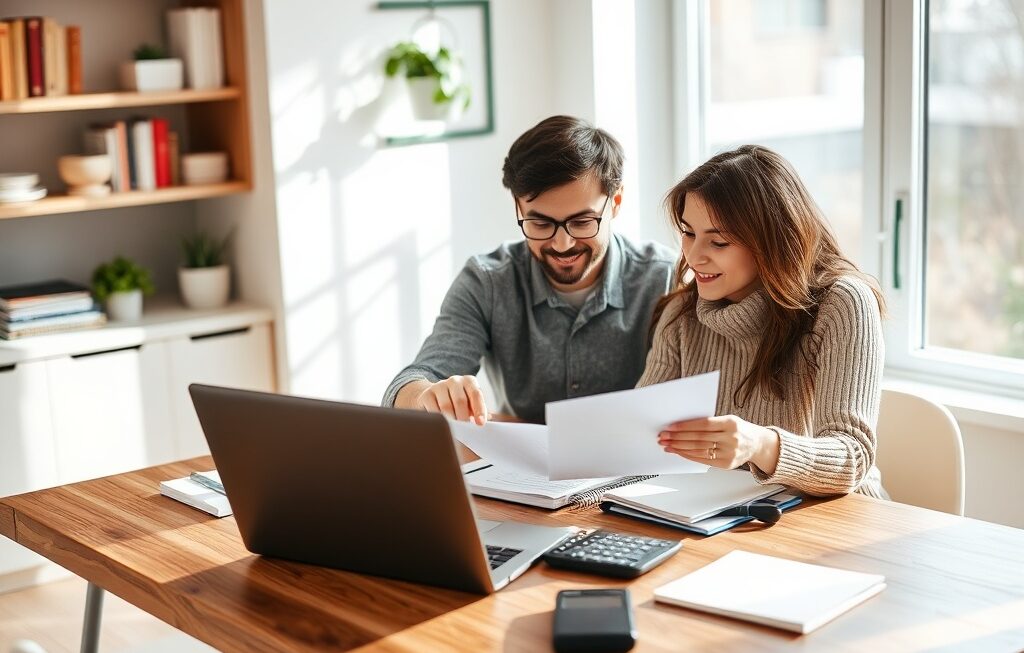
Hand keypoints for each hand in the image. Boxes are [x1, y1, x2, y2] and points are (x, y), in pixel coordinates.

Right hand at [414, 375, 488, 424]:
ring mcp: (439, 386)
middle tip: (466, 431)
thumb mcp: (471, 405)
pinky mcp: (427, 394)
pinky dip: (439, 421)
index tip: (481, 423)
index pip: (476, 394)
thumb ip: (479, 411)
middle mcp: (455, 381)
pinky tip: (442, 426)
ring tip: (455, 431)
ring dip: (451, 421)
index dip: (479, 410)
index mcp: (469, 381)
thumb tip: (484, 422)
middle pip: (460, 401)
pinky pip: (434, 410)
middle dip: (464, 418)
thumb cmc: (459, 404)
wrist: (436, 397)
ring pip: (446, 406)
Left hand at [657, 415, 779, 472]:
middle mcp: (731, 438)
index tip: (671, 427)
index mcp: (731, 423)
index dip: (685, 426)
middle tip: (664, 437)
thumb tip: (682, 426)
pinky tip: (679, 452)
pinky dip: (688, 456)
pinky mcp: (726, 464)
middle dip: (678, 438)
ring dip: (680, 448)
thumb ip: (709, 423)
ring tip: (667, 445)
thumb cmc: (739, 430)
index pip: (703, 424)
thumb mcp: (728, 420)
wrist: (757, 444)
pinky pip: (703, 460)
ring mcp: (730, 453)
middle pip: (699, 439)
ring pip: (699, 450)